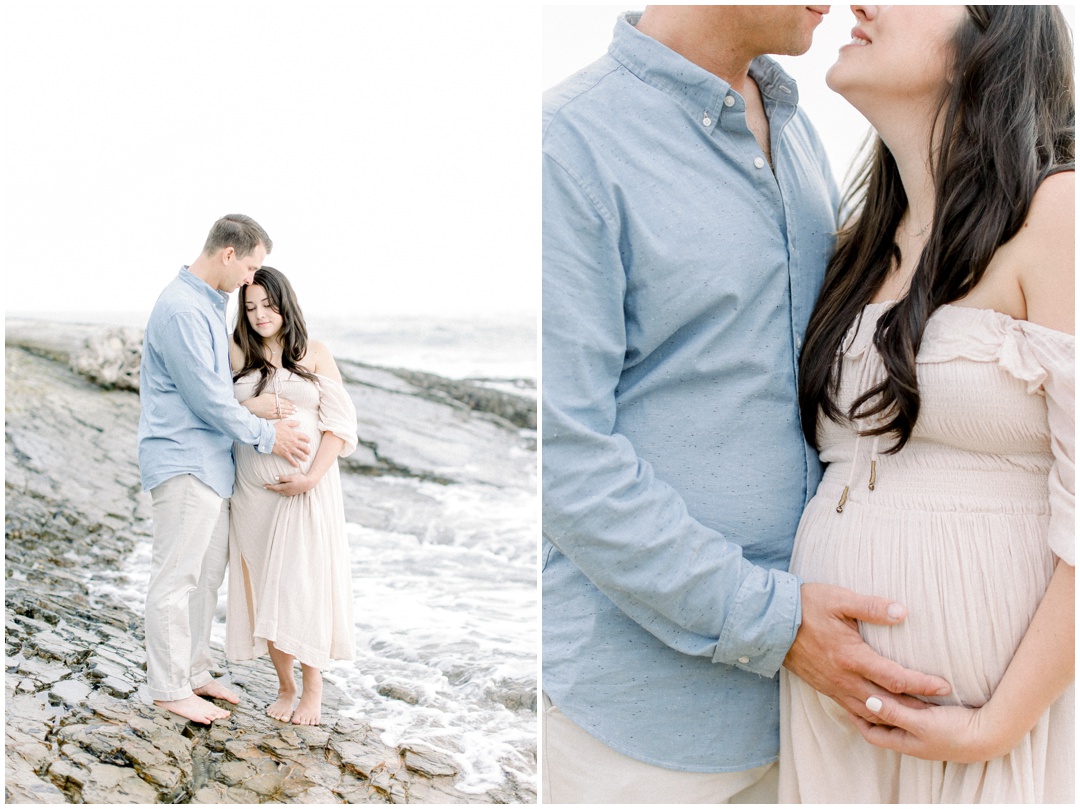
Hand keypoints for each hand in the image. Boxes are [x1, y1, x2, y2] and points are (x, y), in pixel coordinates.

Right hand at [241, 392, 296, 419]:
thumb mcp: (266, 395)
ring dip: (289, 412)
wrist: (251, 407)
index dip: (289, 404)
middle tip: (296, 409)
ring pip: (282, 412)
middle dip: (291, 408)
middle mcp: (274, 405)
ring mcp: (272, 411)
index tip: (294, 405)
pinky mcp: (269, 416)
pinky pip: (278, 416)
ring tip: (294, 413)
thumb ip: (274, 396)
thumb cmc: (258, 400)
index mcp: (273, 399)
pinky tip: (287, 416)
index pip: (284, 401)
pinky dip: (283, 416)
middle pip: (285, 407)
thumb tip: (279, 397)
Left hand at [265, 473, 314, 496]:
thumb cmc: (300, 479)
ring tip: (272, 488)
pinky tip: (281, 490)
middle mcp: (287, 491)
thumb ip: (283, 478)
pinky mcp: (293, 493)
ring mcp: (290, 493)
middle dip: (271, 489)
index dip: (269, 486)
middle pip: (277, 490)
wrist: (308, 484)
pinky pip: (284, 493)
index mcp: (285, 487)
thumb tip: (275, 478)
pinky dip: (280, 491)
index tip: (264, 485)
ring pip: (280, 492)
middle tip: (266, 487)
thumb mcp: (291, 477)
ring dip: (276, 490)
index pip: (275, 487)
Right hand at [271, 420, 310, 466]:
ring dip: (304, 457)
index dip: (308, 440)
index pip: (305, 437)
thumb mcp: (284, 423)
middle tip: (308, 452)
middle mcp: (294, 442)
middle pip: (305, 447)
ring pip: (300, 454)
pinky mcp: (285, 454)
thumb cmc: (275, 429)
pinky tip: (297, 465)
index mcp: (295, 434)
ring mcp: (290, 448)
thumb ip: (293, 422)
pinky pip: (292, 460)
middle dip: (308, 450)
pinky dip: (295, 463)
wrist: (268, 436)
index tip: (308, 441)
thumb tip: (299, 422)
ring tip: (305, 459)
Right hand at [784, 583, 951, 721]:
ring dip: (896, 716)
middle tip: (942, 711)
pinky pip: (854, 711)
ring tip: (919, 717)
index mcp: (851, 657)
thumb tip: (903, 612)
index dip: (922, 684)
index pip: (895, 678)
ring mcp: (834, 687)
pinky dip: (872, 718)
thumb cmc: (806, 606)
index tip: (944, 686)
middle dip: (916, 708)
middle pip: (888, 702)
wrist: (770, 623)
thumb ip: (871, 606)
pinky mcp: (826, 688)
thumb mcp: (839, 599)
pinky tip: (883, 717)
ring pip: (871, 712)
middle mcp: (845, 678)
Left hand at [850, 695, 1008, 762]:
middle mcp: (912, 739)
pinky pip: (914, 712)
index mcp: (904, 742)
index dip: (857, 718)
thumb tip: (867, 701)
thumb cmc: (955, 731)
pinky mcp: (938, 722)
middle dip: (870, 709)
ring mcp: (926, 732)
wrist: (991, 734)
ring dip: (887, 704)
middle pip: (883, 725)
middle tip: (856, 689)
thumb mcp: (920, 722)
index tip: (846, 700)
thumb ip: (894, 712)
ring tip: (874, 684)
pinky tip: (904, 688)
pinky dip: (905, 701)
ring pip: (898, 717)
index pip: (871, 734)